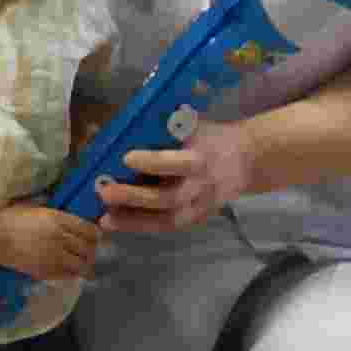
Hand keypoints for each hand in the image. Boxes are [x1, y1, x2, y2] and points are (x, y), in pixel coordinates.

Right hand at [0, 200, 102, 280]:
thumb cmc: (9, 217)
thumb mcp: (35, 209)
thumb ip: (54, 216)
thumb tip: (70, 222)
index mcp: (58, 219)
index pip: (89, 230)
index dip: (95, 235)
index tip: (94, 237)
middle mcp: (61, 238)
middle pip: (88, 248)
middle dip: (91, 251)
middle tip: (89, 252)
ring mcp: (54, 256)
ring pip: (82, 264)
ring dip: (85, 264)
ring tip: (83, 265)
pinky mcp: (46, 271)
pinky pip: (67, 275)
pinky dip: (72, 273)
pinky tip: (69, 271)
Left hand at [96, 112, 255, 235]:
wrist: (245, 159)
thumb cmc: (208, 136)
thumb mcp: (192, 123)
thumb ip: (160, 125)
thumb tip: (115, 124)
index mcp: (203, 156)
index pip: (179, 163)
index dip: (154, 163)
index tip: (127, 157)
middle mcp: (202, 184)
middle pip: (170, 197)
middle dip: (135, 197)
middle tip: (105, 191)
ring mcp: (200, 205)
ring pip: (167, 219)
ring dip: (133, 219)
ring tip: (104, 216)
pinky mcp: (195, 218)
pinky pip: (166, 226)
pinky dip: (138, 226)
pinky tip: (113, 223)